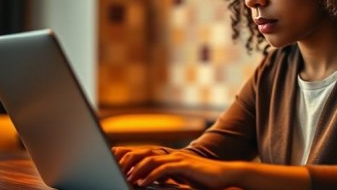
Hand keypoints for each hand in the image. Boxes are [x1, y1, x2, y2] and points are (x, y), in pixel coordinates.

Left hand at [125, 150, 240, 188]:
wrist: (224, 176)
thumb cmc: (202, 178)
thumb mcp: (179, 177)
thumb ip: (164, 175)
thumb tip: (147, 179)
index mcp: (168, 156)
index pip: (144, 152)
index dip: (128, 153)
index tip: (113, 156)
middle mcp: (171, 154)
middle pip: (144, 152)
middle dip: (127, 159)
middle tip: (114, 168)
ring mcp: (178, 158)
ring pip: (151, 159)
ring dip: (137, 169)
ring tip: (127, 178)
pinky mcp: (185, 165)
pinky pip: (163, 169)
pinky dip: (151, 176)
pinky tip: (142, 184)